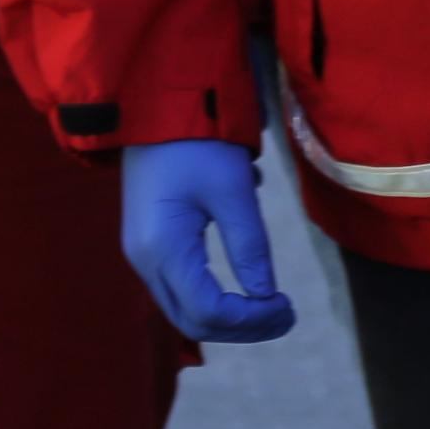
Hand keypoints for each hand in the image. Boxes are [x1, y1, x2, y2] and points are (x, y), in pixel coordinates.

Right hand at [119, 138, 296, 342]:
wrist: (154, 102)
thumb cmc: (197, 140)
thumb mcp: (233, 189)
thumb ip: (250, 246)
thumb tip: (267, 296)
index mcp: (163, 248)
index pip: (209, 311)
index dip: (252, 319)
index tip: (288, 304)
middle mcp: (144, 260)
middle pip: (192, 320)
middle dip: (242, 326)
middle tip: (285, 313)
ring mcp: (141, 253)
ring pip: (185, 308)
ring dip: (230, 315)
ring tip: (272, 305)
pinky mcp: (148, 242)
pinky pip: (181, 286)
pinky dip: (215, 295)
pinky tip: (247, 281)